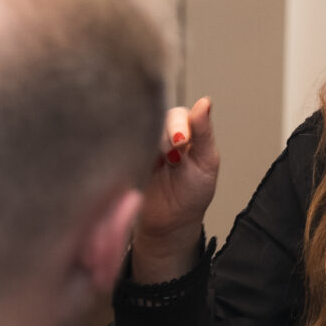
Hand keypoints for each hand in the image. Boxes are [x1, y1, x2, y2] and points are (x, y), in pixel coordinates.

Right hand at [132, 96, 217, 282]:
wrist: (170, 224)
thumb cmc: (192, 193)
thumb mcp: (206, 163)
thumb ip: (204, 133)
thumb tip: (205, 101)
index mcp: (184, 129)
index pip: (176, 114)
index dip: (177, 126)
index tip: (181, 143)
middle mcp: (160, 133)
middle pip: (153, 118)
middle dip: (163, 137)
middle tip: (172, 158)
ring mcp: (140, 145)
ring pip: (136, 130)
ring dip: (146, 145)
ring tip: (160, 166)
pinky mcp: (124, 158)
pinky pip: (120, 147)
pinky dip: (126, 151)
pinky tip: (134, 163)